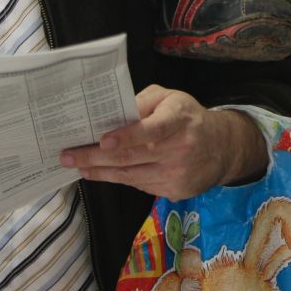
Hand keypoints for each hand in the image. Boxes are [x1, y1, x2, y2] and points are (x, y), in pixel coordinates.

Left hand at [59, 86, 265, 199]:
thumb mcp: (171, 98)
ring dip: (100, 172)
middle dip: (95, 157)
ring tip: (78, 166)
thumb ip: (143, 101)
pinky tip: (103, 172)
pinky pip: (140, 185)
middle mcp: (179, 149)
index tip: (102, 140)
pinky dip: (119, 178)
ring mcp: (177, 175)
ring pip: (130, 176)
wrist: (223, 148)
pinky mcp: (175, 192)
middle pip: (131, 157)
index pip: (151, 130)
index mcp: (179, 121)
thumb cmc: (188, 117)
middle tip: (68, 157)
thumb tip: (113, 112)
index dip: (126, 136)